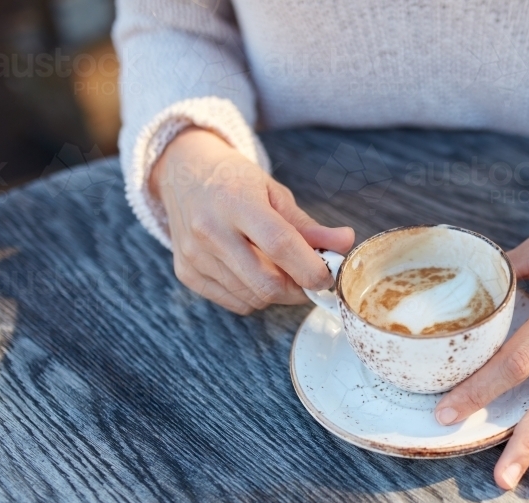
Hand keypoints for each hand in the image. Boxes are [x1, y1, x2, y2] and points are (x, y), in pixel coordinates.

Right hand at [150, 127, 354, 313]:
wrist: (184, 173)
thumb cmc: (234, 181)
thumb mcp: (274, 193)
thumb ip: (309, 225)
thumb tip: (345, 243)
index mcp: (236, 201)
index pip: (281, 245)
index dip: (311, 268)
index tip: (328, 275)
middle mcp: (210, 230)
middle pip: (266, 282)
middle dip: (298, 289)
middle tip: (308, 277)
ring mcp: (194, 254)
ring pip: (252, 298)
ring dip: (277, 293)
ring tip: (279, 269)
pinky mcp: (186, 273)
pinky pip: (234, 302)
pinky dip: (253, 296)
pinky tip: (253, 273)